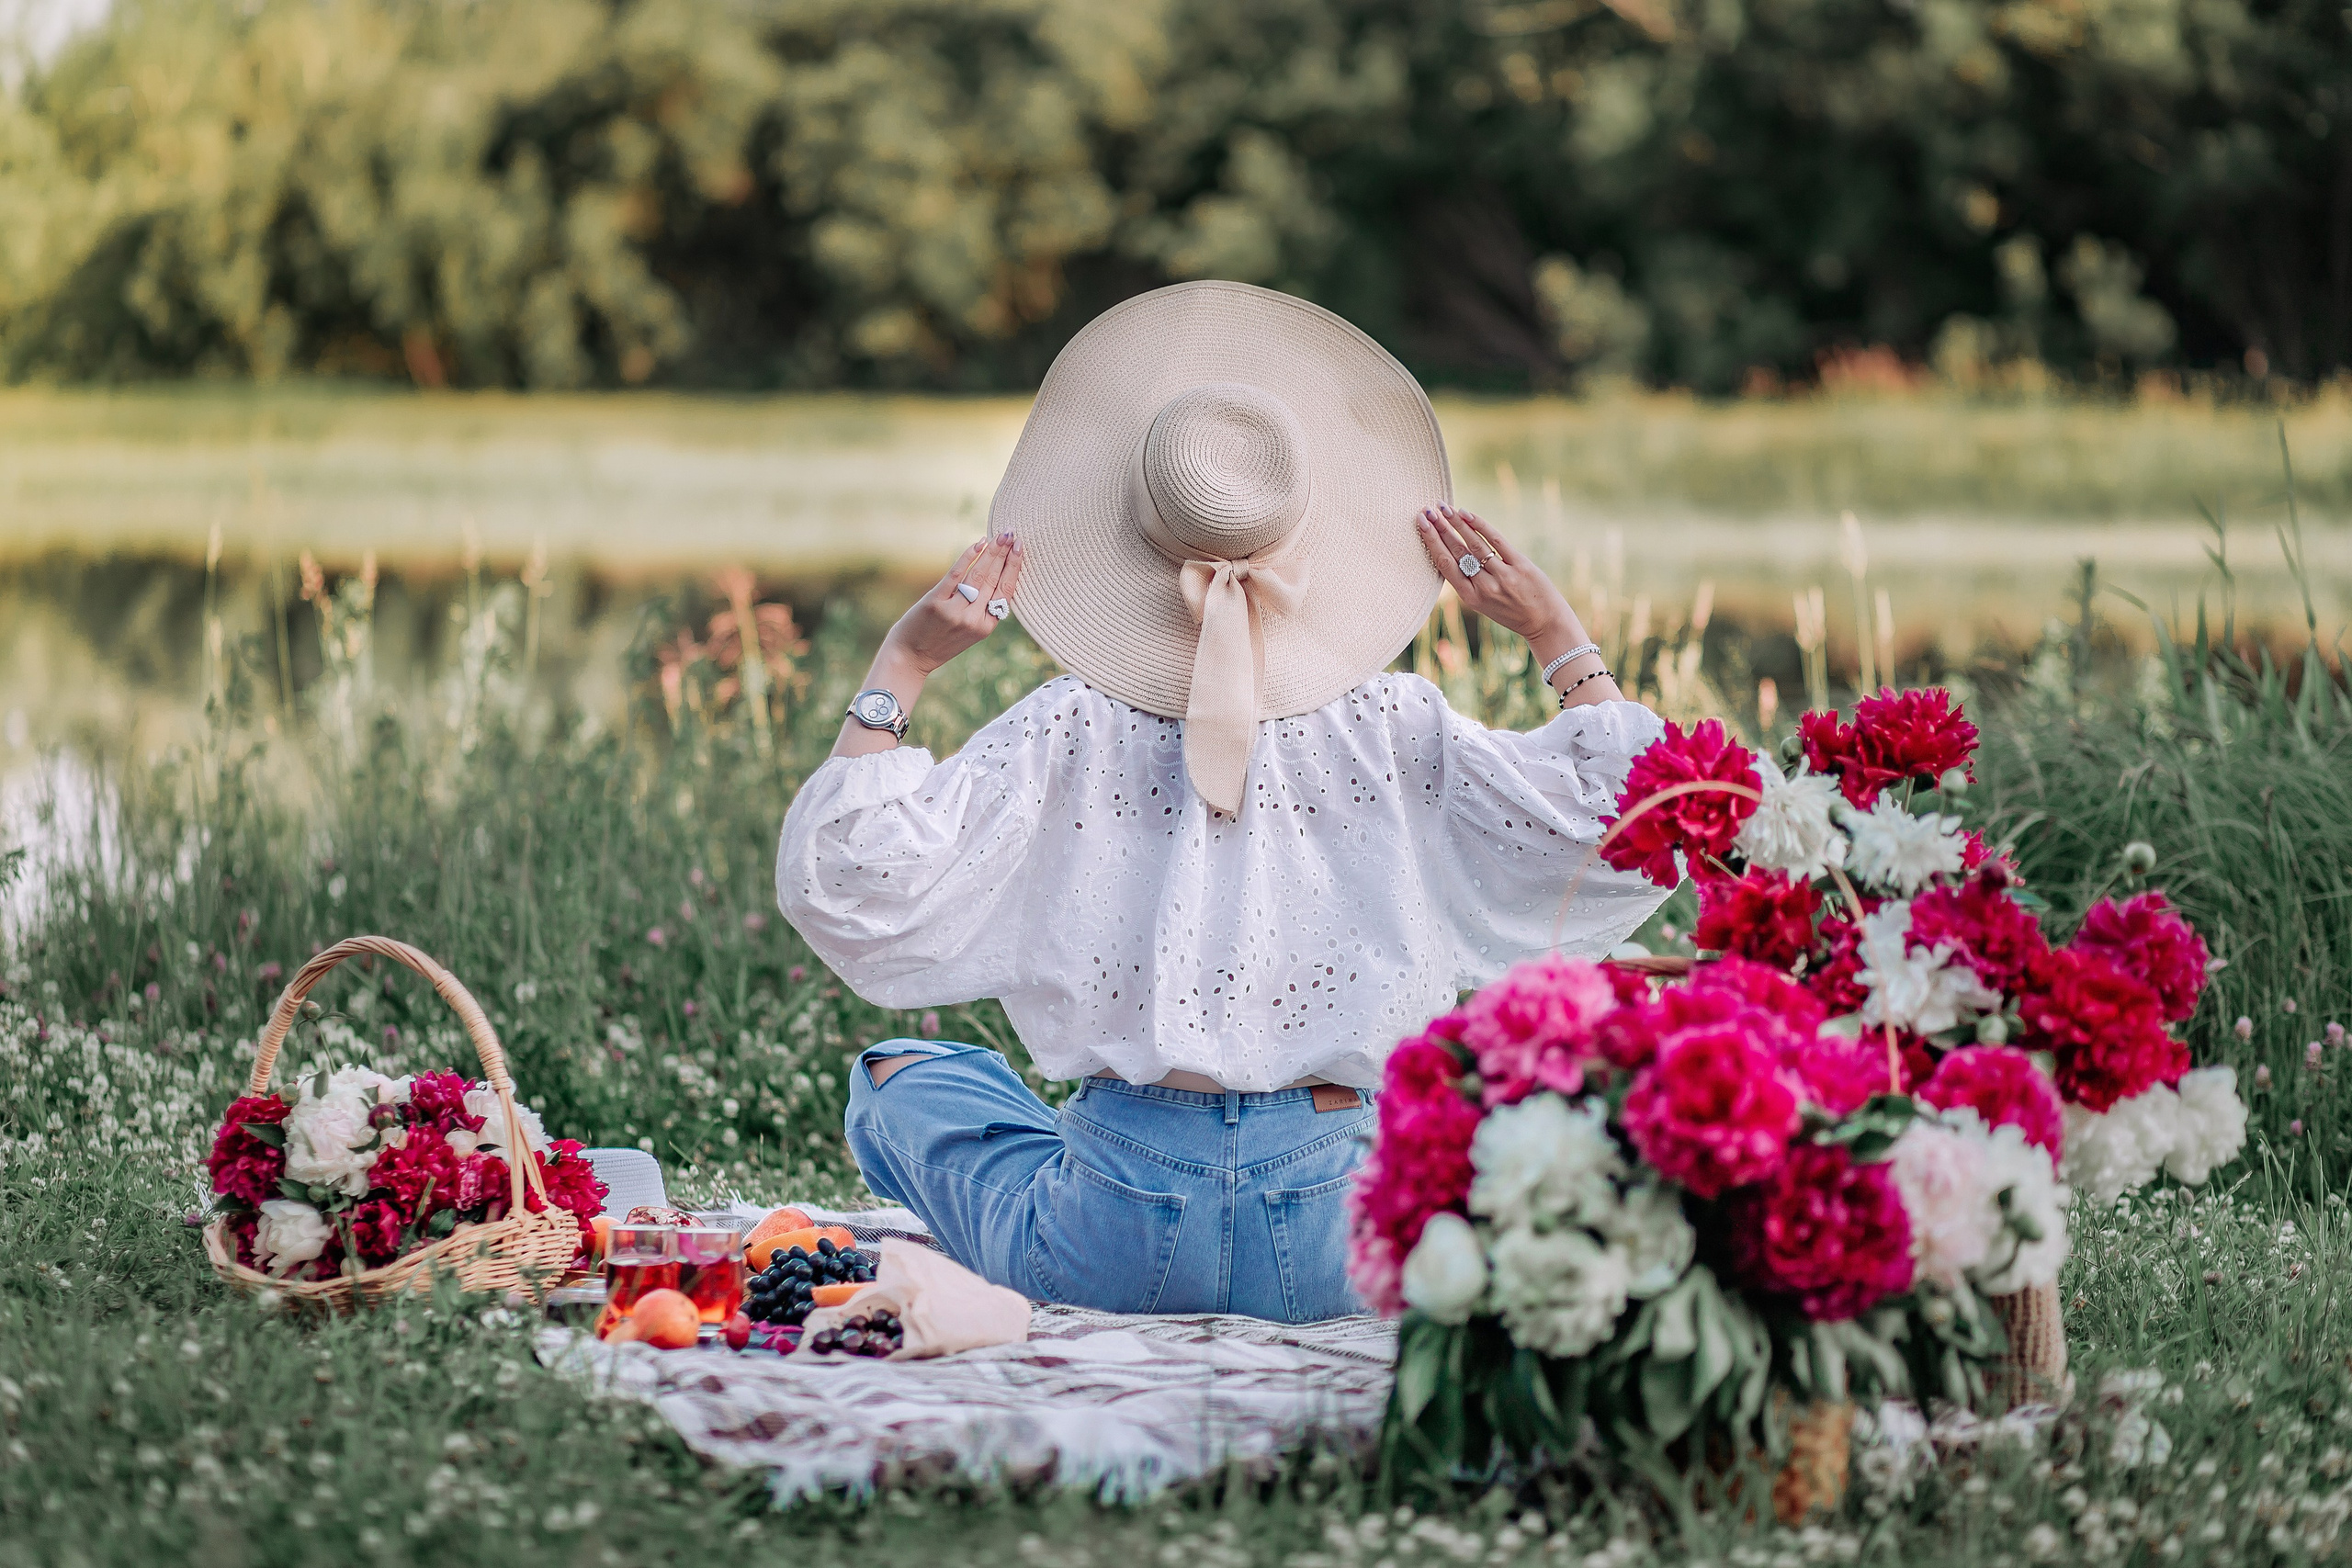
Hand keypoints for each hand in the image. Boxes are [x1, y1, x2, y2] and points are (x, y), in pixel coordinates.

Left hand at [832, 534, 1024, 758]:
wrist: (909, 658)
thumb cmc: (937, 643)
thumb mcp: (968, 632)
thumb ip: (981, 610)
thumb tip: (992, 576)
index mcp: (986, 626)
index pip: (1006, 592)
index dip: (1014, 568)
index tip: (1020, 548)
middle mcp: (974, 619)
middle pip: (994, 579)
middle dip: (1005, 554)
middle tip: (1012, 534)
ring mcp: (955, 611)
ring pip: (979, 575)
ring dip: (991, 552)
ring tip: (1000, 536)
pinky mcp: (937, 602)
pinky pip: (956, 574)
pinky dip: (968, 556)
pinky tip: (978, 543)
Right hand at [1416, 507, 1570, 646]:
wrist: (1544, 622)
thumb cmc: (1511, 612)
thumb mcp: (1483, 604)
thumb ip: (1469, 581)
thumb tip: (1453, 551)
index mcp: (1470, 597)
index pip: (1445, 564)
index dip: (1431, 542)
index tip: (1421, 524)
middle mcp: (1484, 587)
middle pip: (1456, 552)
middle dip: (1439, 529)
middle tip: (1427, 511)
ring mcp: (1503, 576)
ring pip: (1474, 544)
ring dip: (1456, 523)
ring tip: (1444, 508)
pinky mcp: (1520, 565)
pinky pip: (1496, 541)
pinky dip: (1480, 526)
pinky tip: (1467, 514)